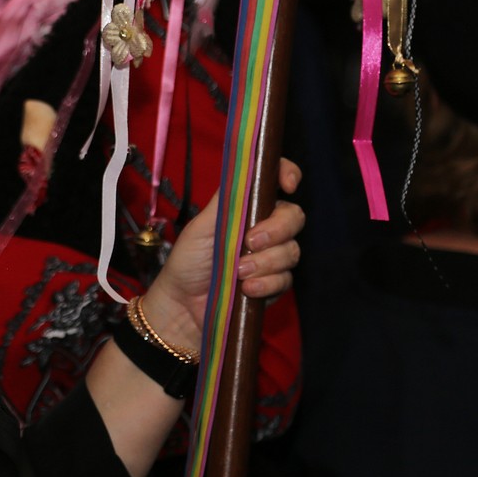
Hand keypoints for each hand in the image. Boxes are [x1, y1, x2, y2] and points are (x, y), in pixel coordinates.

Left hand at [138, 159, 304, 347]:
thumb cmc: (189, 260)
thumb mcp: (202, 225)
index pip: (275, 183)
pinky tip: (246, 289)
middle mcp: (264, 228)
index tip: (288, 185)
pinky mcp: (274, 284)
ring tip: (238, 272)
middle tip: (251, 242)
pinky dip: (266, 283)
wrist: (183, 304)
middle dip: (278, 228)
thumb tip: (247, 172)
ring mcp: (272, 257)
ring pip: (291, 251)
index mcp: (245, 208)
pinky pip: (285, 279)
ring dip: (265, 262)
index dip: (288, 175)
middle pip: (294, 216)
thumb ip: (227, 201)